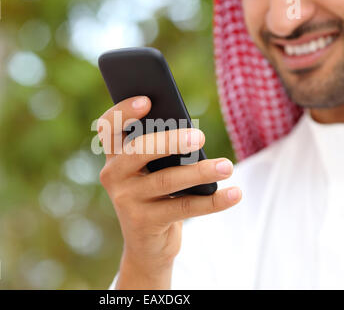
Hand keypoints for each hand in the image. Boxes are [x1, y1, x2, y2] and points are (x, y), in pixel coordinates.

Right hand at [97, 96, 241, 288]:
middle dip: (170, 140)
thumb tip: (193, 135)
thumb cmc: (155, 195)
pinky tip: (234, 193)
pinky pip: (182, 208)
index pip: (108, 127)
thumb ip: (161, 151)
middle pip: (139, 150)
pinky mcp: (143, 223)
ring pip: (166, 180)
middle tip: (200, 137)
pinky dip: (212, 201)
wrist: (147, 244)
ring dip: (200, 172)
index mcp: (115, 156)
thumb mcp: (152, 171)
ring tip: (227, 166)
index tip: (147, 100)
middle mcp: (113, 175)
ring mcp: (126, 200)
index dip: (123, 112)